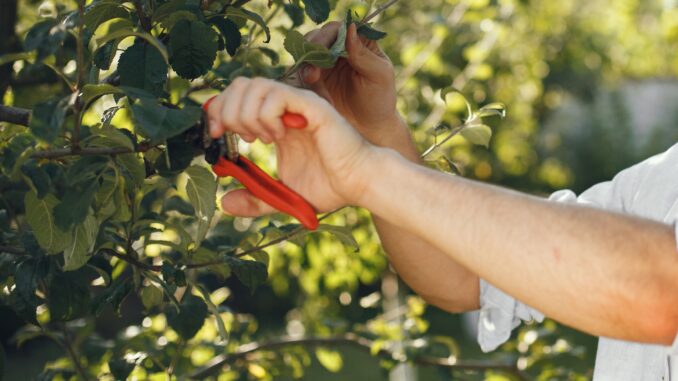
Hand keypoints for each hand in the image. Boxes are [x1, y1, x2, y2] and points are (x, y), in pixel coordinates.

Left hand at [206, 77, 373, 215]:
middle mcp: (285, 108)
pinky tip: (276, 137)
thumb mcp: (282, 197)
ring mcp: (298, 104)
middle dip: (226, 109)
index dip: (217, 111)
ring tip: (259, 138)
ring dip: (246, 113)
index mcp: (275, 122)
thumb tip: (223, 202)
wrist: (359, 184)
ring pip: (255, 86)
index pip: (236, 97)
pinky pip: (277, 95)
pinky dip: (266, 114)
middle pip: (240, 84)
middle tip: (235, 137)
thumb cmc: (330, 187)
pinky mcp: (311, 106)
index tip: (214, 135)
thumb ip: (255, 199)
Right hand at [300, 22, 399, 140]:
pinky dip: (303, 84)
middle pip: (315, 38)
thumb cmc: (379, 99)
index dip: (325, 37)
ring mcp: (323, 62)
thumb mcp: (378, 75)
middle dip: (311, 55)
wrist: (368, 127)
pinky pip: (299, 74)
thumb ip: (363, 54)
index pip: (337, 29)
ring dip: (305, 70)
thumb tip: (350, 28)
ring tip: (315, 87)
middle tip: (312, 76)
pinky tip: (316, 97)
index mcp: (358, 41)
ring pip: (304, 55)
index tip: (320, 52)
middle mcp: (338, 47)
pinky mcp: (313, 78)